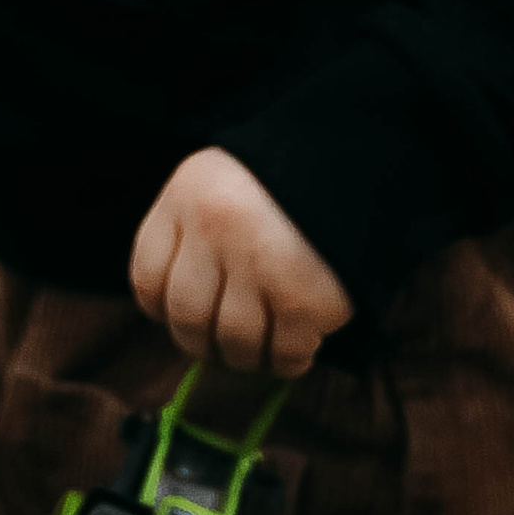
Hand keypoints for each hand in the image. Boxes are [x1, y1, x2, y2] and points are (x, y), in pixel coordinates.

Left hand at [131, 149, 353, 377]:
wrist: (366, 154)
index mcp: (187, 196)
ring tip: (262, 352)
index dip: (163, 310)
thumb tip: (191, 319)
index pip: (147, 279)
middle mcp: (215, 228)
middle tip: (225, 347)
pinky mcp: (304, 296)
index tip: (187, 317)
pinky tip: (298, 350)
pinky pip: (285, 350)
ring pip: (234, 341)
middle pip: (187, 317)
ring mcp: (258, 263)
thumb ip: (198, 234)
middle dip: (204, 344)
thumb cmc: (291, 178)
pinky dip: (289, 360)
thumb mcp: (225, 183)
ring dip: (247, 358)